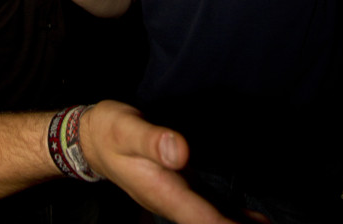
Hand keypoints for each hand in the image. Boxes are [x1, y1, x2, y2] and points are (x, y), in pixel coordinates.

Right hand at [80, 101, 238, 223]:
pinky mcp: (178, 189)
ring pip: (210, 219)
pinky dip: (230, 215)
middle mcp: (172, 201)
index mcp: (163, 191)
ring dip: (235, 223)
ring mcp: (175, 198)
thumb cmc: (110, 131)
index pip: (202, 218)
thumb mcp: (127, 129)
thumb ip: (153, 140)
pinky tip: (251, 219)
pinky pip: (208, 209)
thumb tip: (180, 152)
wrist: (92, 139)